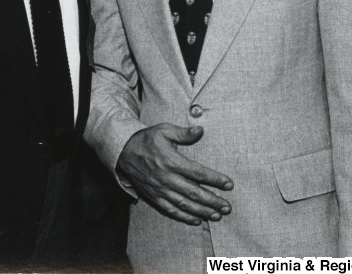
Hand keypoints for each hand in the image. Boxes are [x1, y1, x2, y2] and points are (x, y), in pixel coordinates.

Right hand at [117, 124, 232, 224]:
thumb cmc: (147, 139)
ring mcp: (159, 189)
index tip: (229, 184)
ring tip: (216, 216)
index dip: (214, 179)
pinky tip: (196, 220)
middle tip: (227, 207)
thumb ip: (183, 133)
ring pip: (184, 204)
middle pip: (194, 192)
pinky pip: (170, 209)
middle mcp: (166, 177)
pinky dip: (184, 216)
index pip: (197, 172)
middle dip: (212, 200)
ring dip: (202, 211)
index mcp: (171, 160)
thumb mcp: (164, 130)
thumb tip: (200, 131)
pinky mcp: (154, 196)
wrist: (123, 152)